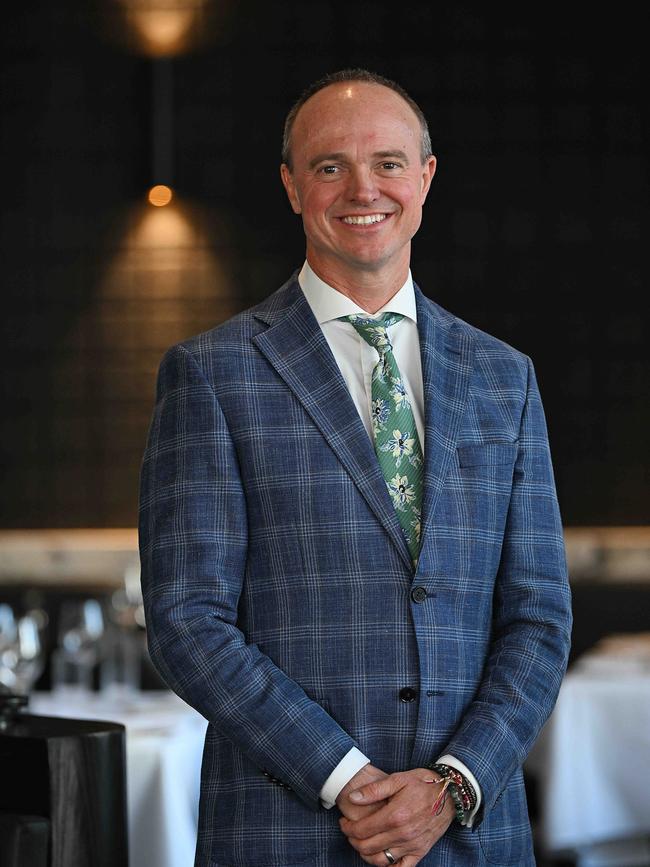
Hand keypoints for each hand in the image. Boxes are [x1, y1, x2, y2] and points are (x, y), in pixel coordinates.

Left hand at [338, 768, 455, 865]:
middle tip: (349, 832)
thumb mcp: (397, 779)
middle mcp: (403, 834)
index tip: (343, 822)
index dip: (348, 828)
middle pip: (368, 847)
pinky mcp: (421, 851)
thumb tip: (353, 798)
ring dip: (366, 855)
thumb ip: (374, 790)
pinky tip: (381, 858)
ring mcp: (412, 845)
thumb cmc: (423, 782)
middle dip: (353, 840)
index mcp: (395, 815)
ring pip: (381, 860)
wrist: (450, 792)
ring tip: (361, 844)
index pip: (362, 829)